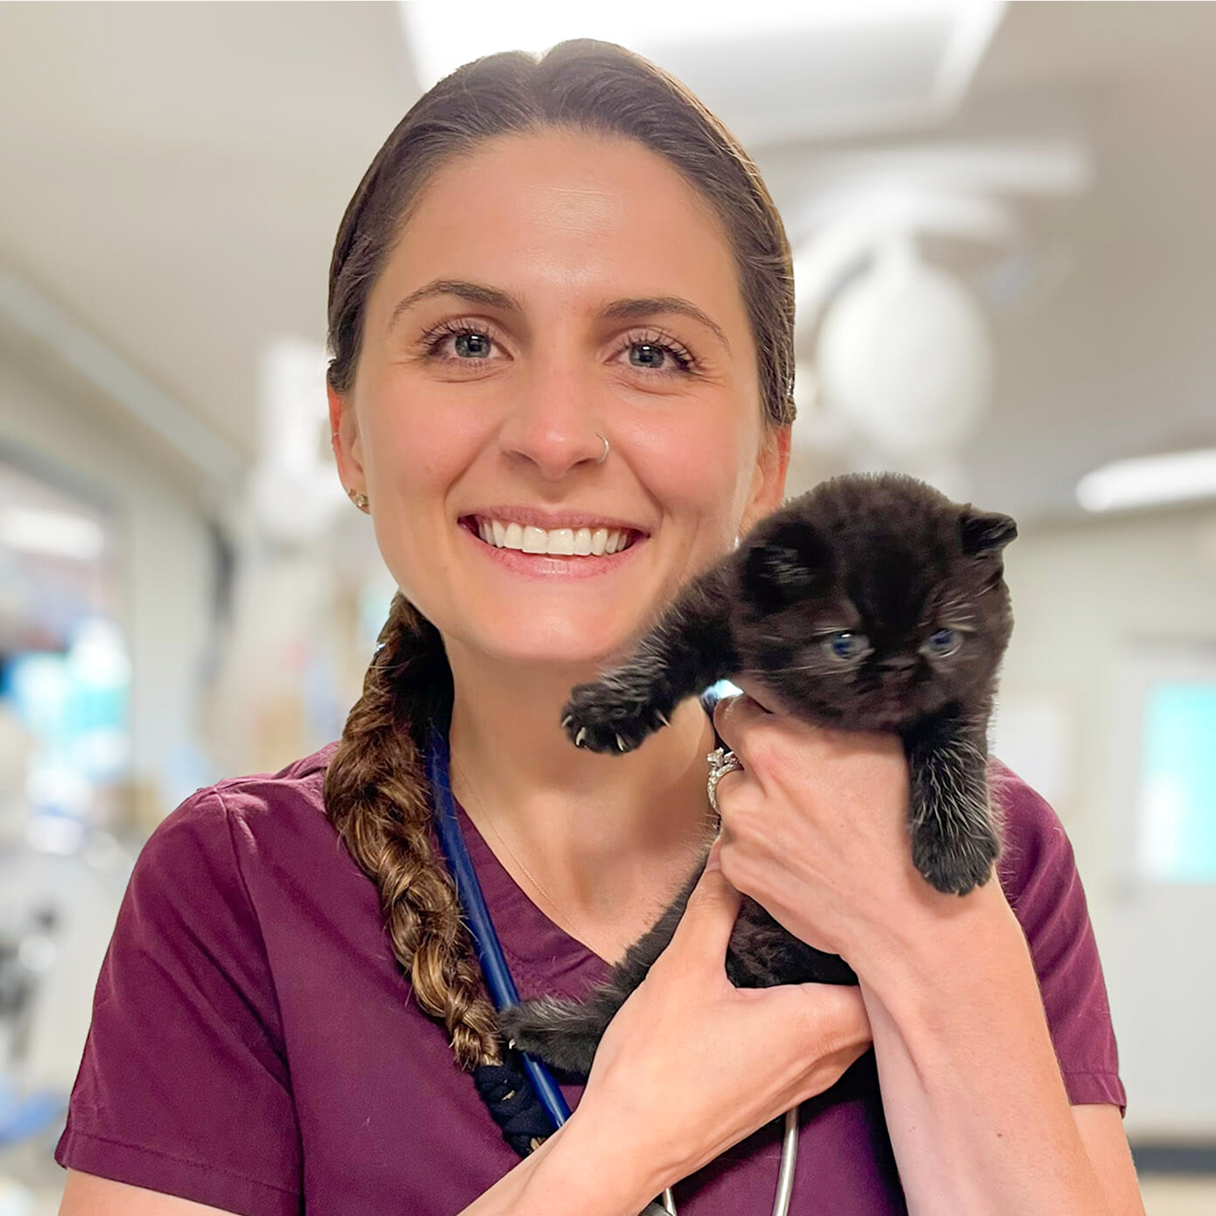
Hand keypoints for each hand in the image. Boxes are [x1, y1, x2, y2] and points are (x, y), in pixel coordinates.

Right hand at [564, 842, 872, 1200]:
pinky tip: (785, 986)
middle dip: (863, 954)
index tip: (863, 894)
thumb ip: (714, 905)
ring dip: (840, 985)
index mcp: (817, 1025)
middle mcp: (825, 1059)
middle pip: (875, 1000)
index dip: (879, 931)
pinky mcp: (780, 1094)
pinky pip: (823, 1045)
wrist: (627, 1143)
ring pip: (850, 1026)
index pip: (886, 974)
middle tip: (844, 905)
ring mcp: (805, 1083)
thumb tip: (730, 857)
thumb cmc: (658, 1067)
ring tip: (821, 937)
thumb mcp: (685, 967)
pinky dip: (818, 1011)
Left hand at [710, 681, 944, 963]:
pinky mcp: (735, 867)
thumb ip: (828, 715)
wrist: (910, 915)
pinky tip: (796, 857)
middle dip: (753, 756)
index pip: (739, 702)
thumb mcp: (882, 744)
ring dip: (752, 801)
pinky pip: (733, 842)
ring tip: (801, 824)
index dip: (760, 714)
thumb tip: (807, 690)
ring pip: (730, 796)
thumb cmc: (908, 826)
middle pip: (730, 748)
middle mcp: (750, 777)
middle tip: (793, 778)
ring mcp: (738, 825)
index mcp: (780, 738)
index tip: (777, 726)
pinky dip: (755, 845)